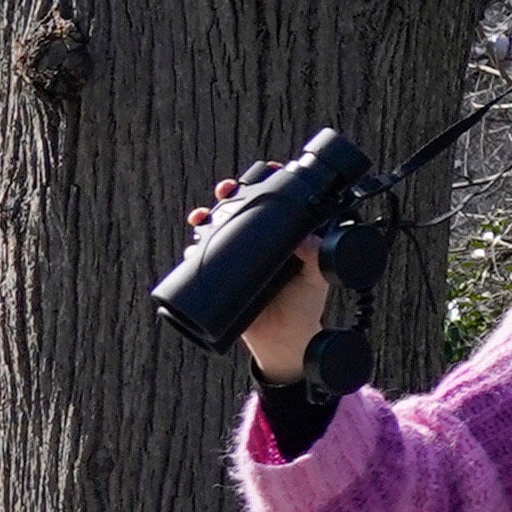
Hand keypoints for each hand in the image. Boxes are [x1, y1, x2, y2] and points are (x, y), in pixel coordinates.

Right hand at [200, 179, 333, 383]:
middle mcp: (261, 241)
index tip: (267, 171)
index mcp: (286, 236)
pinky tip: (193, 242)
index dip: (269, 184)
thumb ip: (318, 259)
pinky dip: (194, 246)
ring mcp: (239, 256)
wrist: (283, 339)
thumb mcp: (317, 280)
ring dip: (208, 214)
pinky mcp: (221, 274)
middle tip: (228, 188)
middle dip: (232, 192)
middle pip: (243, 207)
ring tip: (206, 214)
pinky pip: (203, 255)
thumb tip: (307, 239)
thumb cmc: (306, 306)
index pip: (278, 202)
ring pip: (219, 226)